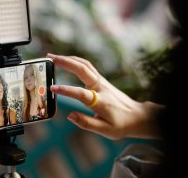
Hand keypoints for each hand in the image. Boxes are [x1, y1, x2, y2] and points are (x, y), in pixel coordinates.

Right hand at [47, 53, 162, 139]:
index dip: (66, 90)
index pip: (81, 93)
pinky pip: (87, 66)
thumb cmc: (121, 124)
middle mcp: (101, 87)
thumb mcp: (105, 130)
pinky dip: (74, 61)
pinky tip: (66, 61)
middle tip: (49, 59)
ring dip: (69, 58)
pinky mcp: (101, 80)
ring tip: (53, 57)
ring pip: (84, 64)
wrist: (138, 116)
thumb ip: (86, 123)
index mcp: (101, 101)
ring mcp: (102, 81)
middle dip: (65, 62)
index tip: (52, 88)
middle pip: (83, 69)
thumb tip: (70, 115)